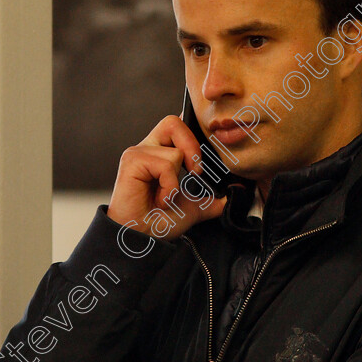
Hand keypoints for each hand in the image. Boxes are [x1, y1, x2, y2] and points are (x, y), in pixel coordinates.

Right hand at [107, 115, 226, 239]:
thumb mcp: (191, 209)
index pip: (179, 128)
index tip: (202, 162)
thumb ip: (209, 200)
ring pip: (175, 151)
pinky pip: (165, 165)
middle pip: (174, 122)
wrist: (140, 239)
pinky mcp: (132, 161)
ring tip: (167, 197)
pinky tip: (160, 200)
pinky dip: (169, 186)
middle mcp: (148, 148)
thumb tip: (229, 198)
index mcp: (159, 153)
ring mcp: (138, 153)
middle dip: (192, 146)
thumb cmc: (157, 222)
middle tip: (196, 173)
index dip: (193, 134)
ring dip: (177, 180)